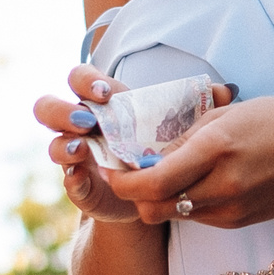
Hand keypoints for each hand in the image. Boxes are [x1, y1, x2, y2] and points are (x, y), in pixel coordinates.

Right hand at [35, 67, 239, 223]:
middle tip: (89, 120)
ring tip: (84, 148)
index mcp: (101, 104)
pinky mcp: (81, 187)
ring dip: (64, 145)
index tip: (106, 93)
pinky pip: (68, 182)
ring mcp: (77, 158)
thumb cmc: (161, 148)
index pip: (80, 80)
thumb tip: (225, 90)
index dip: (86, 81)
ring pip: (54, 145)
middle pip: (48, 108)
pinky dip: (72, 179)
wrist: (154, 195)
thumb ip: (198, 105)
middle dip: (63, 111)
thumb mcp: (177, 125)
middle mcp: (81, 127)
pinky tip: (82, 176)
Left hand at [104, 93, 273, 228]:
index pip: (152, 182)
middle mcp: (221, 185)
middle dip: (135, 195)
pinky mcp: (239, 221)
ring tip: (168, 174)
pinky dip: (186, 203)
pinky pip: (197, 218)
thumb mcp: (225, 115)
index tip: (112, 170)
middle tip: (132, 174)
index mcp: (215, 149)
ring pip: (173, 216)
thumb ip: (182, 139)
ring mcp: (231, 209)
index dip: (122, 182)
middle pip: (153, 208)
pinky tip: (199, 182)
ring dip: (161, 199)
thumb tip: (145, 156)